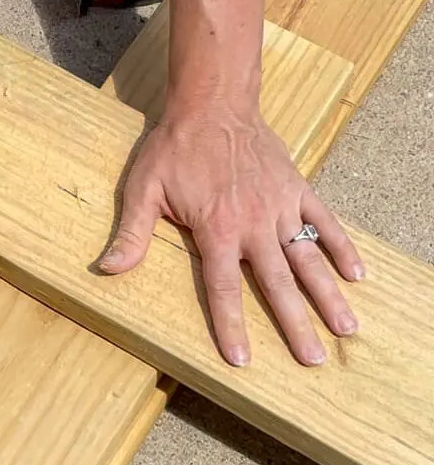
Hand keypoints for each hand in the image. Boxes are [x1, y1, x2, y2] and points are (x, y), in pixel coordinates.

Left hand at [99, 104, 364, 366]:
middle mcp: (253, 224)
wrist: (212, 103)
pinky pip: (324, 222)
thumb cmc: (173, 148)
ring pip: (307, 259)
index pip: (224, 288)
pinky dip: (342, 246)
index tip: (242, 360)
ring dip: (327, 295)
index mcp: (216, 229)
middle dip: (296, 325)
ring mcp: (279, 207)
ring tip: (347, 328)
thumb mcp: (143, 189)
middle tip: (313, 361)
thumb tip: (107, 269)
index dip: (231, 325)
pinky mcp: (296, 189)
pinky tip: (357, 275)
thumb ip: (131, 233)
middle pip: (277, 284)